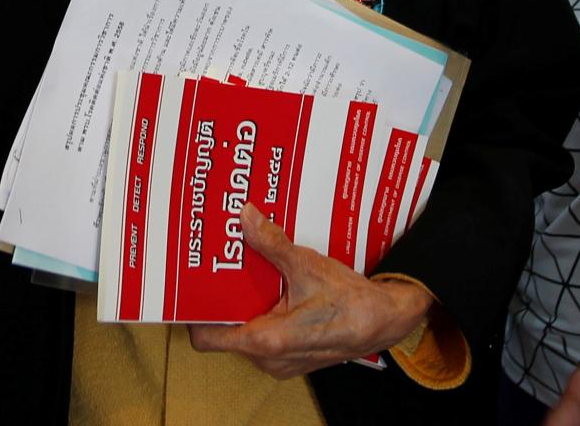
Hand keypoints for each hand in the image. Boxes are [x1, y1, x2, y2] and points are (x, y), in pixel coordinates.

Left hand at [188, 203, 432, 377]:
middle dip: (221, 300)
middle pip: (224, 330)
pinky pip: (263, 336)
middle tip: (218, 267)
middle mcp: (268, 359)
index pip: (206, 338)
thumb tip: (245, 217)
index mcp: (266, 341)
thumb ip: (272, 243)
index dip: (194, 312)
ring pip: (244, 333)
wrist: (387, 321)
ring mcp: (280, 361)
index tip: (192, 285)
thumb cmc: (351, 301)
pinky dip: (261, 313)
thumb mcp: (308, 265)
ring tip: (242, 272)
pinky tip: (267, 286)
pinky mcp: (291, 356)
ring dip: (243, 305)